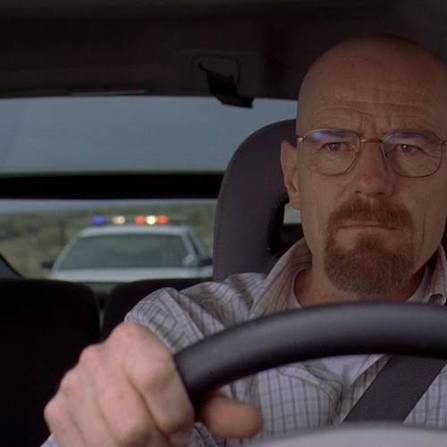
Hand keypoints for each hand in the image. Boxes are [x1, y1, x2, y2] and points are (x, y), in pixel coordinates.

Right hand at [44, 322, 261, 445]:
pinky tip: (122, 442)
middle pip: (131, 424)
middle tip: (166, 439)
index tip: (183, 426)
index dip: (175, 413)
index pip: (155, 377)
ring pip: (109, 445)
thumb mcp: (191, 388)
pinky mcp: (57, 409)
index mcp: (131, 338)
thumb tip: (251, 421)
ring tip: (149, 439)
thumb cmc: (160, 382)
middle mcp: (97, 357)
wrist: (122, 373)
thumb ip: (221, 405)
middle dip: (156, 443)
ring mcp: (74, 383)